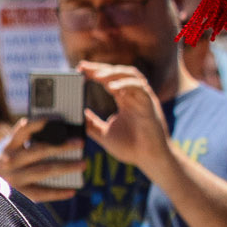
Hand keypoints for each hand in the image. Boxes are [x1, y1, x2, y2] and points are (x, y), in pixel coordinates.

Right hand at [0, 116, 84, 202]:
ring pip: (44, 170)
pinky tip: (72, 190)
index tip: (58, 119)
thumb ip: (27, 142)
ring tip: (83, 164)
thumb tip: (57, 132)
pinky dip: (58, 192)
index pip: (24, 130)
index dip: (40, 123)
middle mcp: (9, 161)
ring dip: (66, 167)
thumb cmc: (8, 168)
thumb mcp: (11, 153)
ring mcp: (13, 178)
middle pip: (39, 151)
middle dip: (61, 146)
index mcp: (9, 147)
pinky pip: (42, 193)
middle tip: (81, 142)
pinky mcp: (19, 194)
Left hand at [79, 59, 175, 176]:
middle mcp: (134, 96)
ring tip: (96, 76)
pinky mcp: (151, 105)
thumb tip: (76, 115)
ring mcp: (144, 99)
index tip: (79, 69)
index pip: (110, 79)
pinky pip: (141, 88)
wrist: (148, 159)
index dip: (96, 72)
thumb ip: (91, 123)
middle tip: (83, 67)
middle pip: (119, 72)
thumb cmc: (130, 147)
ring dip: (113, 72)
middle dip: (101, 68)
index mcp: (124, 100)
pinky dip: (126, 84)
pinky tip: (111, 86)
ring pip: (131, 75)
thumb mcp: (103, 133)